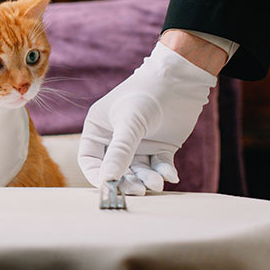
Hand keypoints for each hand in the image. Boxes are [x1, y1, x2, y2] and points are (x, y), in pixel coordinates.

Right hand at [77, 40, 217, 194]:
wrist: (179, 79)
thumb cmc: (146, 94)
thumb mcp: (129, 123)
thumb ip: (119, 153)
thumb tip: (107, 180)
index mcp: (99, 129)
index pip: (90, 160)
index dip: (98, 175)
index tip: (109, 187)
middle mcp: (117, 139)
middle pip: (116, 170)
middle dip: (126, 181)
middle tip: (138, 190)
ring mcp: (139, 144)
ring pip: (139, 171)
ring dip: (147, 179)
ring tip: (157, 182)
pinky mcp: (160, 146)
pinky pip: (159, 166)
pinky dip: (164, 172)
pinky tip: (170, 175)